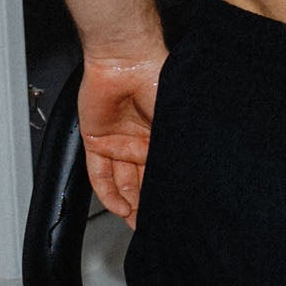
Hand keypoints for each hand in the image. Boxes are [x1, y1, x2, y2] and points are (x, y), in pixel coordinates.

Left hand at [77, 48, 164, 223]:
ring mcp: (118, 141)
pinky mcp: (96, 140)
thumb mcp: (174, 120)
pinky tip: (118, 207)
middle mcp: (140, 140)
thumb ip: (175, 148)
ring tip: (138, 224)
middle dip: (148, 205)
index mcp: (162, 134)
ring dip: (129, 204)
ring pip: (122, 181)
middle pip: (143, 181)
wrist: (124, 60)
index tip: (174, 212)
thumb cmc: (156, 77)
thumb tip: (188, 177)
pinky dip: (107, 192)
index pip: (163, 171)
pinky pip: (99, 173)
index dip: (167, 193)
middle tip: (155, 226)